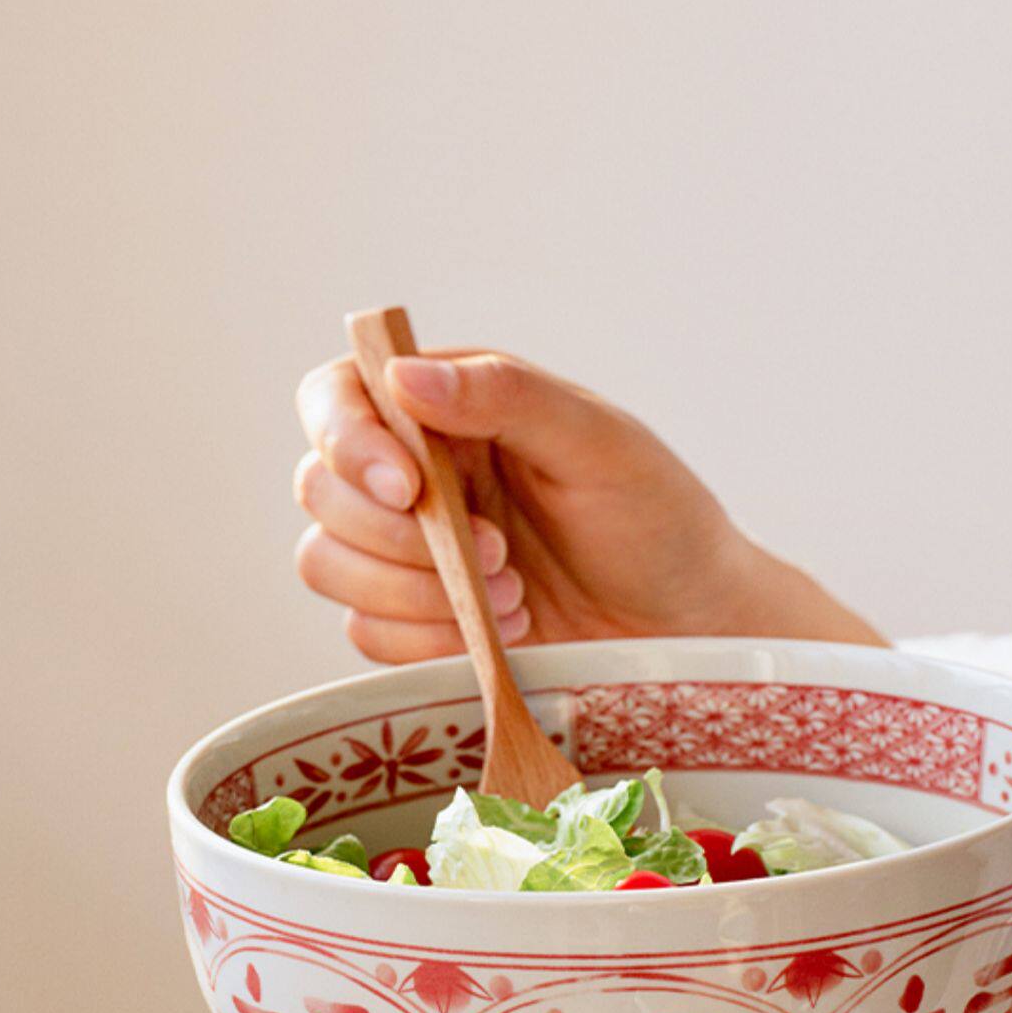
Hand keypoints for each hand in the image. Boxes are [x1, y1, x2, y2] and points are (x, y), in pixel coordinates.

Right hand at [293, 347, 884, 661]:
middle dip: (398, 536)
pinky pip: (363, 633)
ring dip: (411, 591)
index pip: (337, 396)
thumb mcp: (596, 443)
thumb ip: (504, 397)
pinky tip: (503, 632)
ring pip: (326, 562)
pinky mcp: (416, 621)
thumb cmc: (657, 519)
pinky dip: (423, 639)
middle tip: (499, 554)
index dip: (347, 439)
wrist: (691, 626)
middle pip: (320, 488)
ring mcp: (409, 551)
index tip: (409, 488)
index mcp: (447, 406)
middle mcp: (413, 472)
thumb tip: (404, 373)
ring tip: (511, 597)